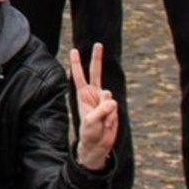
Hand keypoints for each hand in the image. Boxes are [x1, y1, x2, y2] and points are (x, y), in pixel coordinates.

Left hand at [67, 43, 119, 169]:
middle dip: (97, 58)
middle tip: (98, 44)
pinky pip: (115, 107)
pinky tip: (108, 122)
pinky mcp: (113, 108)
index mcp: (83, 95)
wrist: (98, 144)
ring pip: (108, 94)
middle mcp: (93, 94)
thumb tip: (112, 99)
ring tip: (101, 120)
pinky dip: (112, 115)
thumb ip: (101, 110)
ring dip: (105, 108)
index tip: (74, 50)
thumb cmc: (89, 132)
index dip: (76, 64)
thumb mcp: (91, 122)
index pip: (79, 76)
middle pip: (95, 73)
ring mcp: (104, 100)